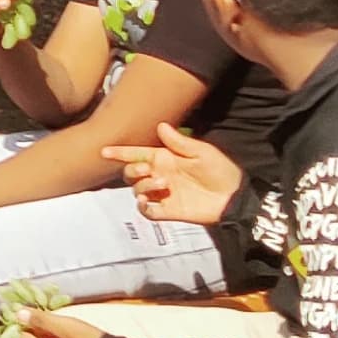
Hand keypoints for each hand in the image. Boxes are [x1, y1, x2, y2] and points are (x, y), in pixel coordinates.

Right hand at [104, 120, 245, 228]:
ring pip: (137, 190)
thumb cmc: (220, 170)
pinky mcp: (167, 211)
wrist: (233, 196)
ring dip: (144, 186)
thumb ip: (179, 142)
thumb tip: (160, 126)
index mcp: (165, 158)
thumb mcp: (201, 152)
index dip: (120, 152)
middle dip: (131, 169)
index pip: (136, 154)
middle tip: (146, 168)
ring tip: (163, 184)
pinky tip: (150, 202)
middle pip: (130, 173)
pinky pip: (146, 211)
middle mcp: (159, 175)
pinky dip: (144, 207)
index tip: (104, 151)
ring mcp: (162, 194)